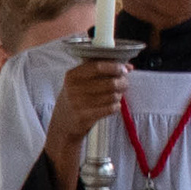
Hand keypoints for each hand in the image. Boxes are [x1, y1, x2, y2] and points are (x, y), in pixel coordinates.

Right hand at [41, 51, 126, 174]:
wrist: (62, 123)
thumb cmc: (76, 98)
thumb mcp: (80, 81)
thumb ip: (101, 70)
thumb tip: (128, 67)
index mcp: (72, 75)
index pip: (98, 66)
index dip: (114, 67)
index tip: (124, 69)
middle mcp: (73, 88)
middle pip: (109, 82)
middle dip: (122, 82)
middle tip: (125, 84)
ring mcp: (78, 103)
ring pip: (112, 96)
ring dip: (119, 95)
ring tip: (117, 96)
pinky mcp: (84, 116)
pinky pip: (110, 109)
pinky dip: (116, 106)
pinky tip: (113, 106)